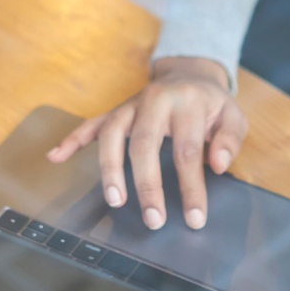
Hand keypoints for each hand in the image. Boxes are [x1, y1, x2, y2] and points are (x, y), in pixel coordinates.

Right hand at [46, 56, 246, 230]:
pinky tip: (56, 156)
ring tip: (114, 199)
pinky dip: (72, 139)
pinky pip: (91, 123)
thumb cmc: (211, 102)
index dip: (190, 187)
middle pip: (144, 144)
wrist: (189, 71)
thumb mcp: (233, 114)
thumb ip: (229, 138)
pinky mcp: (117, 109)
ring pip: (112, 133)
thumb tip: (217, 164)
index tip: (194, 218)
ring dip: (110, 167)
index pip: (186, 150)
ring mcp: (132, 104)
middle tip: (153, 219)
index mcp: (186, 101)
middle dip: (146, 184)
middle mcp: (154, 99)